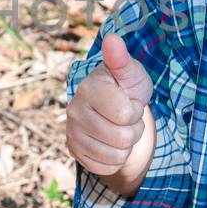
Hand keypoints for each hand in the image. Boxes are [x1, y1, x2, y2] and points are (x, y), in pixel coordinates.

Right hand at [66, 33, 154, 178]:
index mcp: (89, 88)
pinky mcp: (75, 153)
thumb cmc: (125, 88)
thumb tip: (112, 39)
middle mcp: (74, 110)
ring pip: (116, 155)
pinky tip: (110, 143)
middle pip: (122, 138)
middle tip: (125, 118)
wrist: (114, 111)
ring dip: (126, 145)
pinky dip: (116, 159)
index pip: (124, 113)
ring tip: (119, 128)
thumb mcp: (130, 73)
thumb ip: (121, 59)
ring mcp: (72, 133)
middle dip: (133, 129)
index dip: (134, 110)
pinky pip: (106, 168)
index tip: (129, 101)